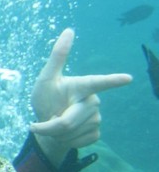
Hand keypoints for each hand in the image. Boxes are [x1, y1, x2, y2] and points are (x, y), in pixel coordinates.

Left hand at [29, 28, 131, 166]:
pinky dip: (66, 141)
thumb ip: (58, 57)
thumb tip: (69, 30)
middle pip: (69, 120)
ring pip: (73, 132)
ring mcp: (96, 118)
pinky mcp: (96, 133)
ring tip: (55, 125)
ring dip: (57, 134)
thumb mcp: (46, 79)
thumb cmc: (46, 98)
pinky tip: (65, 135)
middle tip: (42, 122)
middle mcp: (93, 101)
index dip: (112, 81)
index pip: (98, 82)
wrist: (46, 125)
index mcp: (82, 86)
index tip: (127, 78)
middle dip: (51, 126)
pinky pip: (79, 141)